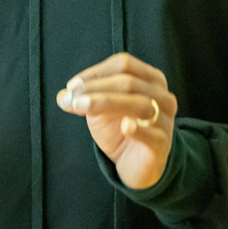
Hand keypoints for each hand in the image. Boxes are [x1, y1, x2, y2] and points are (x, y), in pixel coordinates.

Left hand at [57, 52, 177, 189]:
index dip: (96, 73)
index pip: (123, 64)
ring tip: (81, 107)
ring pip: (139, 104)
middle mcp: (162, 95)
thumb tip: (62, 96)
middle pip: (129, 82)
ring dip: (105, 102)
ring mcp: (165, 120)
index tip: (72, 87)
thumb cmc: (121, 127)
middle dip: (95, 88)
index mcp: (150, 79)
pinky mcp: (162, 145)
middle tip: (71, 98)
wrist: (136, 164)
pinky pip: (152, 134)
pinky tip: (125, 126)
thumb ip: (84, 99)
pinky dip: (138, 129)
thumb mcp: (101, 109)